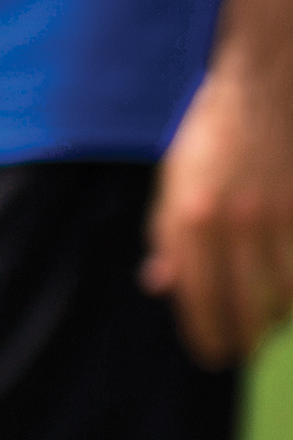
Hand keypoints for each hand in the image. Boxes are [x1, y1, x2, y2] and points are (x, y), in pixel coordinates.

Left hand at [147, 62, 292, 365]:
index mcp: (189, 218)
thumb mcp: (173, 182)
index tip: (210, 355)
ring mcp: (276, 214)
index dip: (205, 333)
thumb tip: (159, 284)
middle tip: (242, 353)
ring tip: (269, 326)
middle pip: (243, 304)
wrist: (265, 84)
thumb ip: (166, 235)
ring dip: (277, 318)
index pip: (196, 296)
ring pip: (285, 292)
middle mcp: (232, 221)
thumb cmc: (212, 134)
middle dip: (243, 338)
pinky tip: (291, 299)